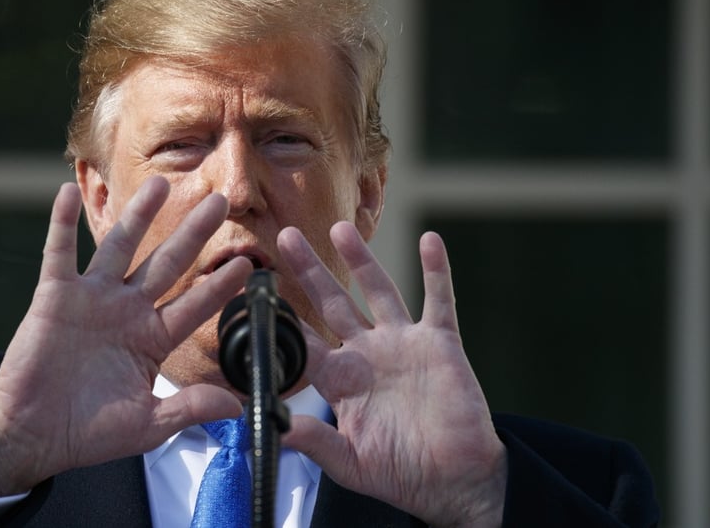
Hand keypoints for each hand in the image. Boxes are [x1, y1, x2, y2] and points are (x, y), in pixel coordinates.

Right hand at [0, 177, 250, 500]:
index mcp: (150, 338)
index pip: (194, 305)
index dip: (220, 286)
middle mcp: (125, 310)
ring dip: (139, 215)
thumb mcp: (148, 425)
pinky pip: (58, 253)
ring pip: (120, 247)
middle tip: (219, 202)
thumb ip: (190, 408)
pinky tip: (66, 192)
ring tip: (159, 183)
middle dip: (194, 233)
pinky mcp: (54, 297)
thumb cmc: (87, 432)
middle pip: (167, 263)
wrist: (31, 435)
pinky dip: (60, 223)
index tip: (248, 265)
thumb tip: (238, 408)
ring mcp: (91, 299)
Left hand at [278, 223, 506, 527]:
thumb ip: (314, 441)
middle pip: (332, 302)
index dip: (281, 317)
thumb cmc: (400, 473)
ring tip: (340, 229)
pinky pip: (438, 300)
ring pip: (379, 290)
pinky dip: (436, 271)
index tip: (256, 290)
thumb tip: (273, 427)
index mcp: (342, 380)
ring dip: (361, 259)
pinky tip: (430, 241)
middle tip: (286, 237)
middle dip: (310, 270)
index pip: (304, 341)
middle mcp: (368, 353)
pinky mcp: (439, 343)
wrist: (453, 480)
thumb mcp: (349, 463)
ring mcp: (403, 344)